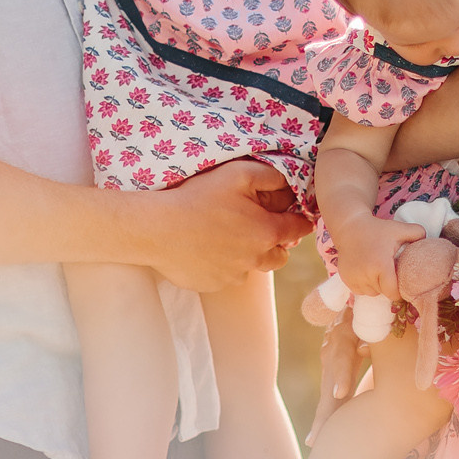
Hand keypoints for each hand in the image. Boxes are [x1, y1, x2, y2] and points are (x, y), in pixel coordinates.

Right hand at [142, 160, 311, 293]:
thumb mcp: (238, 174)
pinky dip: (223, 265)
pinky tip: (206, 248)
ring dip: (248, 255)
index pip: (299, 228)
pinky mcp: (213, 284)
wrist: (158, 229)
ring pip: (253, 268)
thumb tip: (288, 185)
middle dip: (276, 243)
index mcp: (266, 232)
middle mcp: (255, 259)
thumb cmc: (198, 197)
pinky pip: (227, 276)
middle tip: (258, 227)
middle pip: (280, 256)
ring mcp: (233, 275)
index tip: (295, 215)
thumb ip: (271, 177)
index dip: (300, 219)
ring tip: (228, 237)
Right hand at [328, 212, 425, 299]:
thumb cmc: (377, 229)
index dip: (400, 291)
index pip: (393, 293)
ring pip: (372, 293)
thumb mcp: (398, 228)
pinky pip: (360, 291)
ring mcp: (354, 279)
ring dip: (377, 286)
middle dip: (389, 286)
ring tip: (378, 270)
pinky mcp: (346, 279)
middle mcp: (366, 275)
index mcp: (381, 265)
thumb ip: (417, 233)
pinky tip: (367, 271)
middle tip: (391, 273)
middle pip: (383, 293)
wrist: (350, 227)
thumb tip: (429, 241)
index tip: (403, 284)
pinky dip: (365, 285)